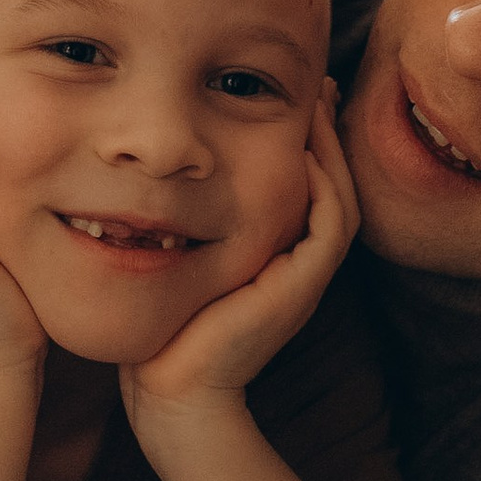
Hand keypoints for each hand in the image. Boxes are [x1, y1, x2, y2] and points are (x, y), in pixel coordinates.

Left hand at [120, 91, 357, 459]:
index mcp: (272, 256)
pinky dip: (322, 186)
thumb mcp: (171, 262)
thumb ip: (172, 222)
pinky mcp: (298, 290)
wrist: (172, 398)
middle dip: (326, 131)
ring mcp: (301, 279)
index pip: (304, 184)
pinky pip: (328, 227)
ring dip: (330, 148)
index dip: (305, 138)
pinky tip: (301, 151)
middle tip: (320, 83)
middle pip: (330, 182)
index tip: (291, 92)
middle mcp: (294, 264)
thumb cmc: (160, 332)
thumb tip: (142, 175)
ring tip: (316, 102)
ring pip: (337, 198)